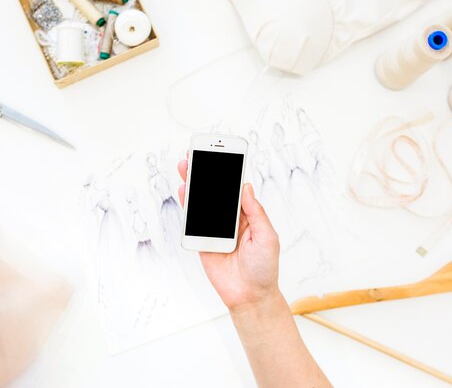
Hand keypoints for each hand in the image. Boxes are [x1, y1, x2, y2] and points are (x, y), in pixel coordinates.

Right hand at [177, 158, 280, 311]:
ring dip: (194, 185)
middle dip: (206, 173)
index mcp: (248, 215)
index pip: (236, 189)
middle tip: (196, 155)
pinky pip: (193, 221)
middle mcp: (231, 220)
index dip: (228, 172)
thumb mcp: (267, 237)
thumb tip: (246, 188)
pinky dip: (188, 205)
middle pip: (216, 191)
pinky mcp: (204, 241)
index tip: (222, 155)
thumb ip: (255, 212)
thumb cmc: (264, 268)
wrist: (250, 296)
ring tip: (186, 167)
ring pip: (203, 203)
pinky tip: (184, 190)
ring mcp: (216, 229)